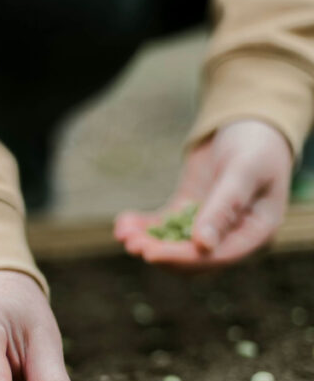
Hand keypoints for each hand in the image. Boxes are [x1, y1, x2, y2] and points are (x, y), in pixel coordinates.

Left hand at [114, 120, 292, 268]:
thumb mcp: (243, 171)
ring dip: (149, 242)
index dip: (182, 258)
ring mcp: (209, 226)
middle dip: (161, 252)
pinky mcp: (189, 213)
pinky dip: (145, 227)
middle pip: (193, 258)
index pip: (216, 256)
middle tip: (132, 244)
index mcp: (256, 233)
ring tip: (123, 233)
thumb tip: (203, 245)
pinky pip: (165, 226)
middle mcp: (233, 236)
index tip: (151, 254)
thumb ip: (224, 207)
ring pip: (175, 245)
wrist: (251, 122)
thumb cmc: (257, 144)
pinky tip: (123, 224)